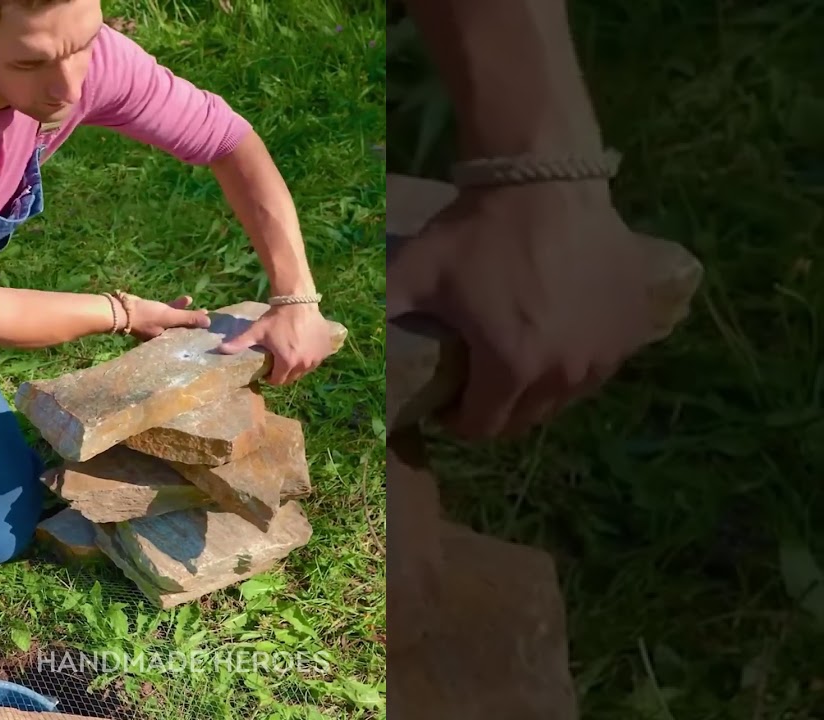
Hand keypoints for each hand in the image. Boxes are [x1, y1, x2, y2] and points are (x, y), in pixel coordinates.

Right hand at [125, 294, 210, 340]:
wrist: (122, 309)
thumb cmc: (146, 316)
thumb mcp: (170, 317)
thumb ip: (188, 318)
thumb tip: (209, 322)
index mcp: (167, 341)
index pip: (187, 339)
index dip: (199, 334)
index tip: (211, 330)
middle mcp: (164, 335)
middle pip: (184, 330)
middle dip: (196, 324)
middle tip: (211, 320)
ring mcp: (159, 324)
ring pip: (178, 320)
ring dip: (189, 313)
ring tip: (203, 308)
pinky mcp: (154, 314)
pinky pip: (170, 311)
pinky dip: (178, 306)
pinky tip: (187, 299)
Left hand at [217, 303, 334, 385]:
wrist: (298, 302)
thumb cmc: (276, 318)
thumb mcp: (256, 331)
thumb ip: (239, 343)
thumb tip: (219, 350)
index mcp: (287, 362)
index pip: (278, 381)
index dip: (271, 377)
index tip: (268, 368)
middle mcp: (304, 364)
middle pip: (292, 378)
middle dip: (284, 373)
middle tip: (278, 361)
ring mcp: (317, 357)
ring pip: (305, 370)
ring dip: (298, 366)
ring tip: (290, 352)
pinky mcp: (325, 349)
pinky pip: (316, 359)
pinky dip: (310, 356)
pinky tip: (303, 345)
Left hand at [387, 181, 653, 438]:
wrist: (544, 181)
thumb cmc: (476, 232)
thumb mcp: (414, 274)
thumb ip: (379, 311)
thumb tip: (339, 340)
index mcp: (511, 369)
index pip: (485, 427)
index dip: (460, 421)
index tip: (449, 403)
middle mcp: (566, 373)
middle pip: (528, 418)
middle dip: (499, 409)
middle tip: (481, 382)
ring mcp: (608, 352)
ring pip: (568, 395)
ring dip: (541, 387)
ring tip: (520, 356)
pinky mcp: (635, 327)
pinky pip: (604, 361)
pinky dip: (581, 357)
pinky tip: (560, 330)